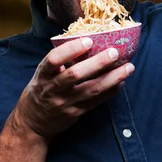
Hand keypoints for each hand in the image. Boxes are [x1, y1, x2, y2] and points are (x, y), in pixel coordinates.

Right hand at [13, 38, 133, 140]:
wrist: (33, 121)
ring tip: (128, 67)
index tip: (88, 40)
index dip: (70, 50)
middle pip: (75, 75)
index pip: (53, 60)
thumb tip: (87, 39)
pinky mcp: (76, 113)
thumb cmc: (42, 89)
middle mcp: (53, 89)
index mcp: (43, 74)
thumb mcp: (43, 73)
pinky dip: (111, 90)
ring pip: (91, 89)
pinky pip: (97, 101)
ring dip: (113, 78)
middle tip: (114, 52)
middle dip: (97, 63)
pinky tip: (121, 81)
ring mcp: (65, 103)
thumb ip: (60, 61)